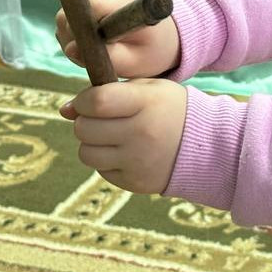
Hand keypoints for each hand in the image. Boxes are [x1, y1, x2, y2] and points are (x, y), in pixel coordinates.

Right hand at [55, 0, 180, 78]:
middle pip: (72, 8)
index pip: (91, 5)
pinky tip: (94, 37)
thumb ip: (106, 57)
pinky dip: (76, 27)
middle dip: (73, 35)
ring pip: (68, 10)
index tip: (84, 49)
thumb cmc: (152, 50)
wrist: (166, 33)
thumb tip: (70, 48)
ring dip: (75, 33)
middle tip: (90, 53)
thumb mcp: (135, 62)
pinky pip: (71, 9)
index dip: (78, 30)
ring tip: (97, 46)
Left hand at [60, 78, 187, 194]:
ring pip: (86, 153)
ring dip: (92, 143)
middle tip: (100, 119)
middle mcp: (141, 133)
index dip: (83, 100)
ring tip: (110, 136)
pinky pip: (101, 170)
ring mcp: (137, 161)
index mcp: (146, 103)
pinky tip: (124, 152)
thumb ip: (107, 92)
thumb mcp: (147, 89)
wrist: (207, 144)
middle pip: (84, 129)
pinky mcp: (135, 182)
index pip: (96, 101)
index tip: (87, 101)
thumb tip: (64, 110)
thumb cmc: (170, 109)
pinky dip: (106, 160)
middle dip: (85, 121)